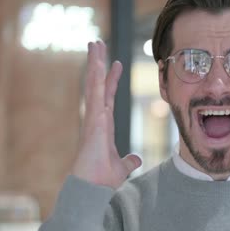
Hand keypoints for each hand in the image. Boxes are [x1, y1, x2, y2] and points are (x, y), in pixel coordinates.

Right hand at [71, 40, 140, 187]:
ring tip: (95, 44)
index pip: (109, 96)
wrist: (93, 186)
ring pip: (94, 84)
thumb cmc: (102, 178)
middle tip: (98, 44)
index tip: (117, 64)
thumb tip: (136, 160)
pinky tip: (97, 63)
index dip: (112, 80)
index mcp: (104, 125)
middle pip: (98, 84)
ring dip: (95, 63)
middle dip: (99, 64)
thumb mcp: (122, 167)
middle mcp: (97, 118)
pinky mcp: (93, 120)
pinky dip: (95, 77)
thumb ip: (129, 161)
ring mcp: (93, 117)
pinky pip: (95, 94)